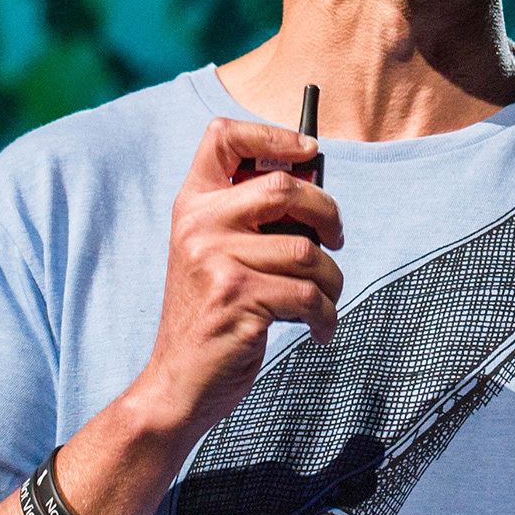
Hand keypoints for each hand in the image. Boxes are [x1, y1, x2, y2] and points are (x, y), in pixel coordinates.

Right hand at [130, 117, 344, 438]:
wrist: (178, 381)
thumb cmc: (211, 317)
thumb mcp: (216, 256)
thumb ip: (251, 219)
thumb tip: (316, 183)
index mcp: (192, 205)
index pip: (224, 137)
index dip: (273, 133)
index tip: (309, 149)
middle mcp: (199, 224)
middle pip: (284, 187)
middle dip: (328, 213)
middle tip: (336, 238)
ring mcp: (216, 260)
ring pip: (307, 252)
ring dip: (331, 282)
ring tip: (323, 302)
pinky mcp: (238, 298)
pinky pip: (309, 294)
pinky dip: (326, 315)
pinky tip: (318, 328)